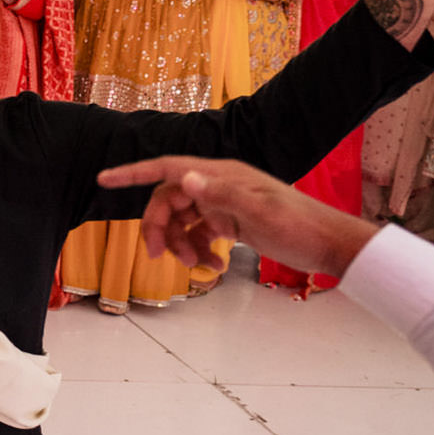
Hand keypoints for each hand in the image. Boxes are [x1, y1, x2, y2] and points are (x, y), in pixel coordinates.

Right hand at [95, 155, 378, 276]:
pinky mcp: (230, 222)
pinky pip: (199, 233)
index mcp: (221, 175)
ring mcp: (223, 204)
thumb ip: (222, 195)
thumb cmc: (299, 226)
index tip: (103, 180)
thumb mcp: (261, 212)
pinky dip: (198, 249)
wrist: (329, 245)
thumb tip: (185, 179)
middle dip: (159, 228)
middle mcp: (217, 185)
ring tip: (196, 265)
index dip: (133, 173)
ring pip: (181, 220)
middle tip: (158, 256)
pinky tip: (211, 265)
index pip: (167, 168)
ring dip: (180, 243)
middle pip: (168, 200)